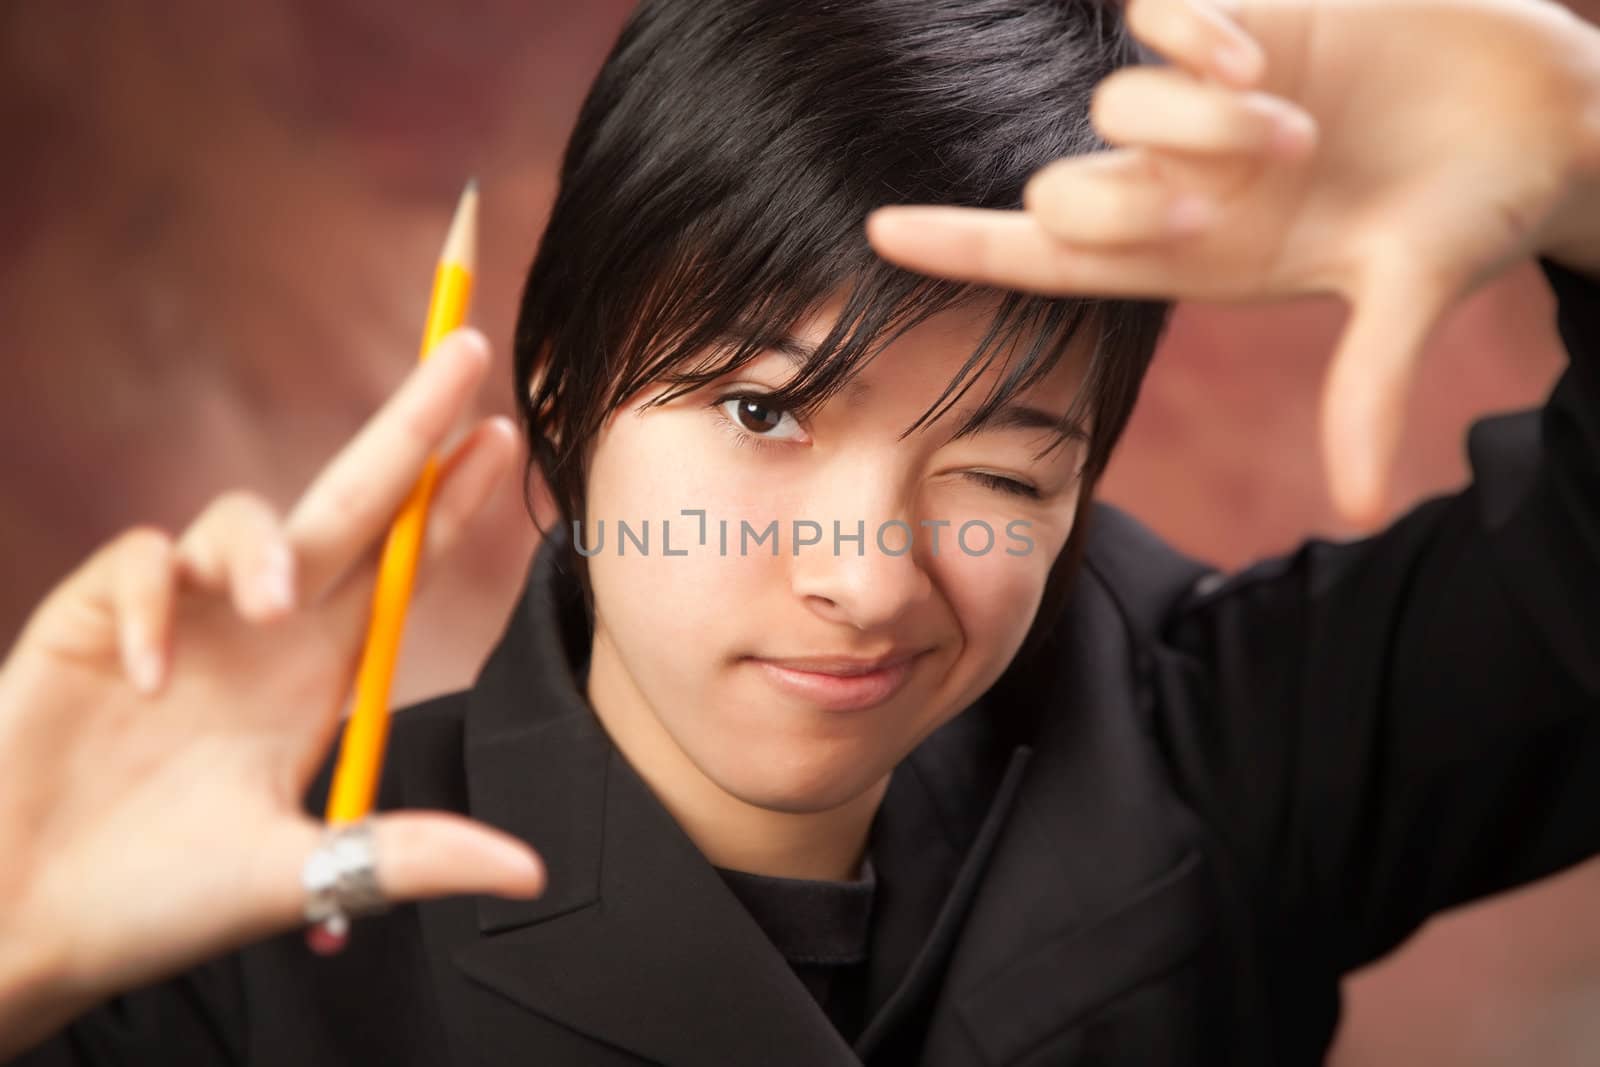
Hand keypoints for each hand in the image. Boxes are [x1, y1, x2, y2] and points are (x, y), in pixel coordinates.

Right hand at [0, 329, 543, 1053]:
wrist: (22, 924)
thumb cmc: (157, 900)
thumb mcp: (306, 874)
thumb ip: (410, 856)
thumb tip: (531, 875)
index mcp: (321, 671)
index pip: (404, 567)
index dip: (451, 503)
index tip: (506, 439)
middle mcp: (263, 628)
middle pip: (350, 502)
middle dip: (409, 427)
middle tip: (468, 352)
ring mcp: (184, 615)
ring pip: (244, 518)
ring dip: (268, 548)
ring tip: (279, 611)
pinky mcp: (97, 617)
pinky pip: (138, 566)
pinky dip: (151, 606)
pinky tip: (146, 682)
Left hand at [865, 0, 1599, 523]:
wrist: (1540, 113)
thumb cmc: (1475, 209)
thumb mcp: (1414, 292)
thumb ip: (1369, 385)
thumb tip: (1357, 506)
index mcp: (1198, 260)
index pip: (1050, 260)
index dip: (963, 246)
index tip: (874, 235)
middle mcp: (1180, 184)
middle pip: (1068, 192)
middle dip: (1140, 192)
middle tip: (1258, 179)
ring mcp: (1200, 106)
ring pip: (1112, 107)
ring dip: (1195, 119)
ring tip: (1292, 123)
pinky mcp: (1238, 23)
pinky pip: (1156, 20)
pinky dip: (1192, 34)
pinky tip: (1263, 48)